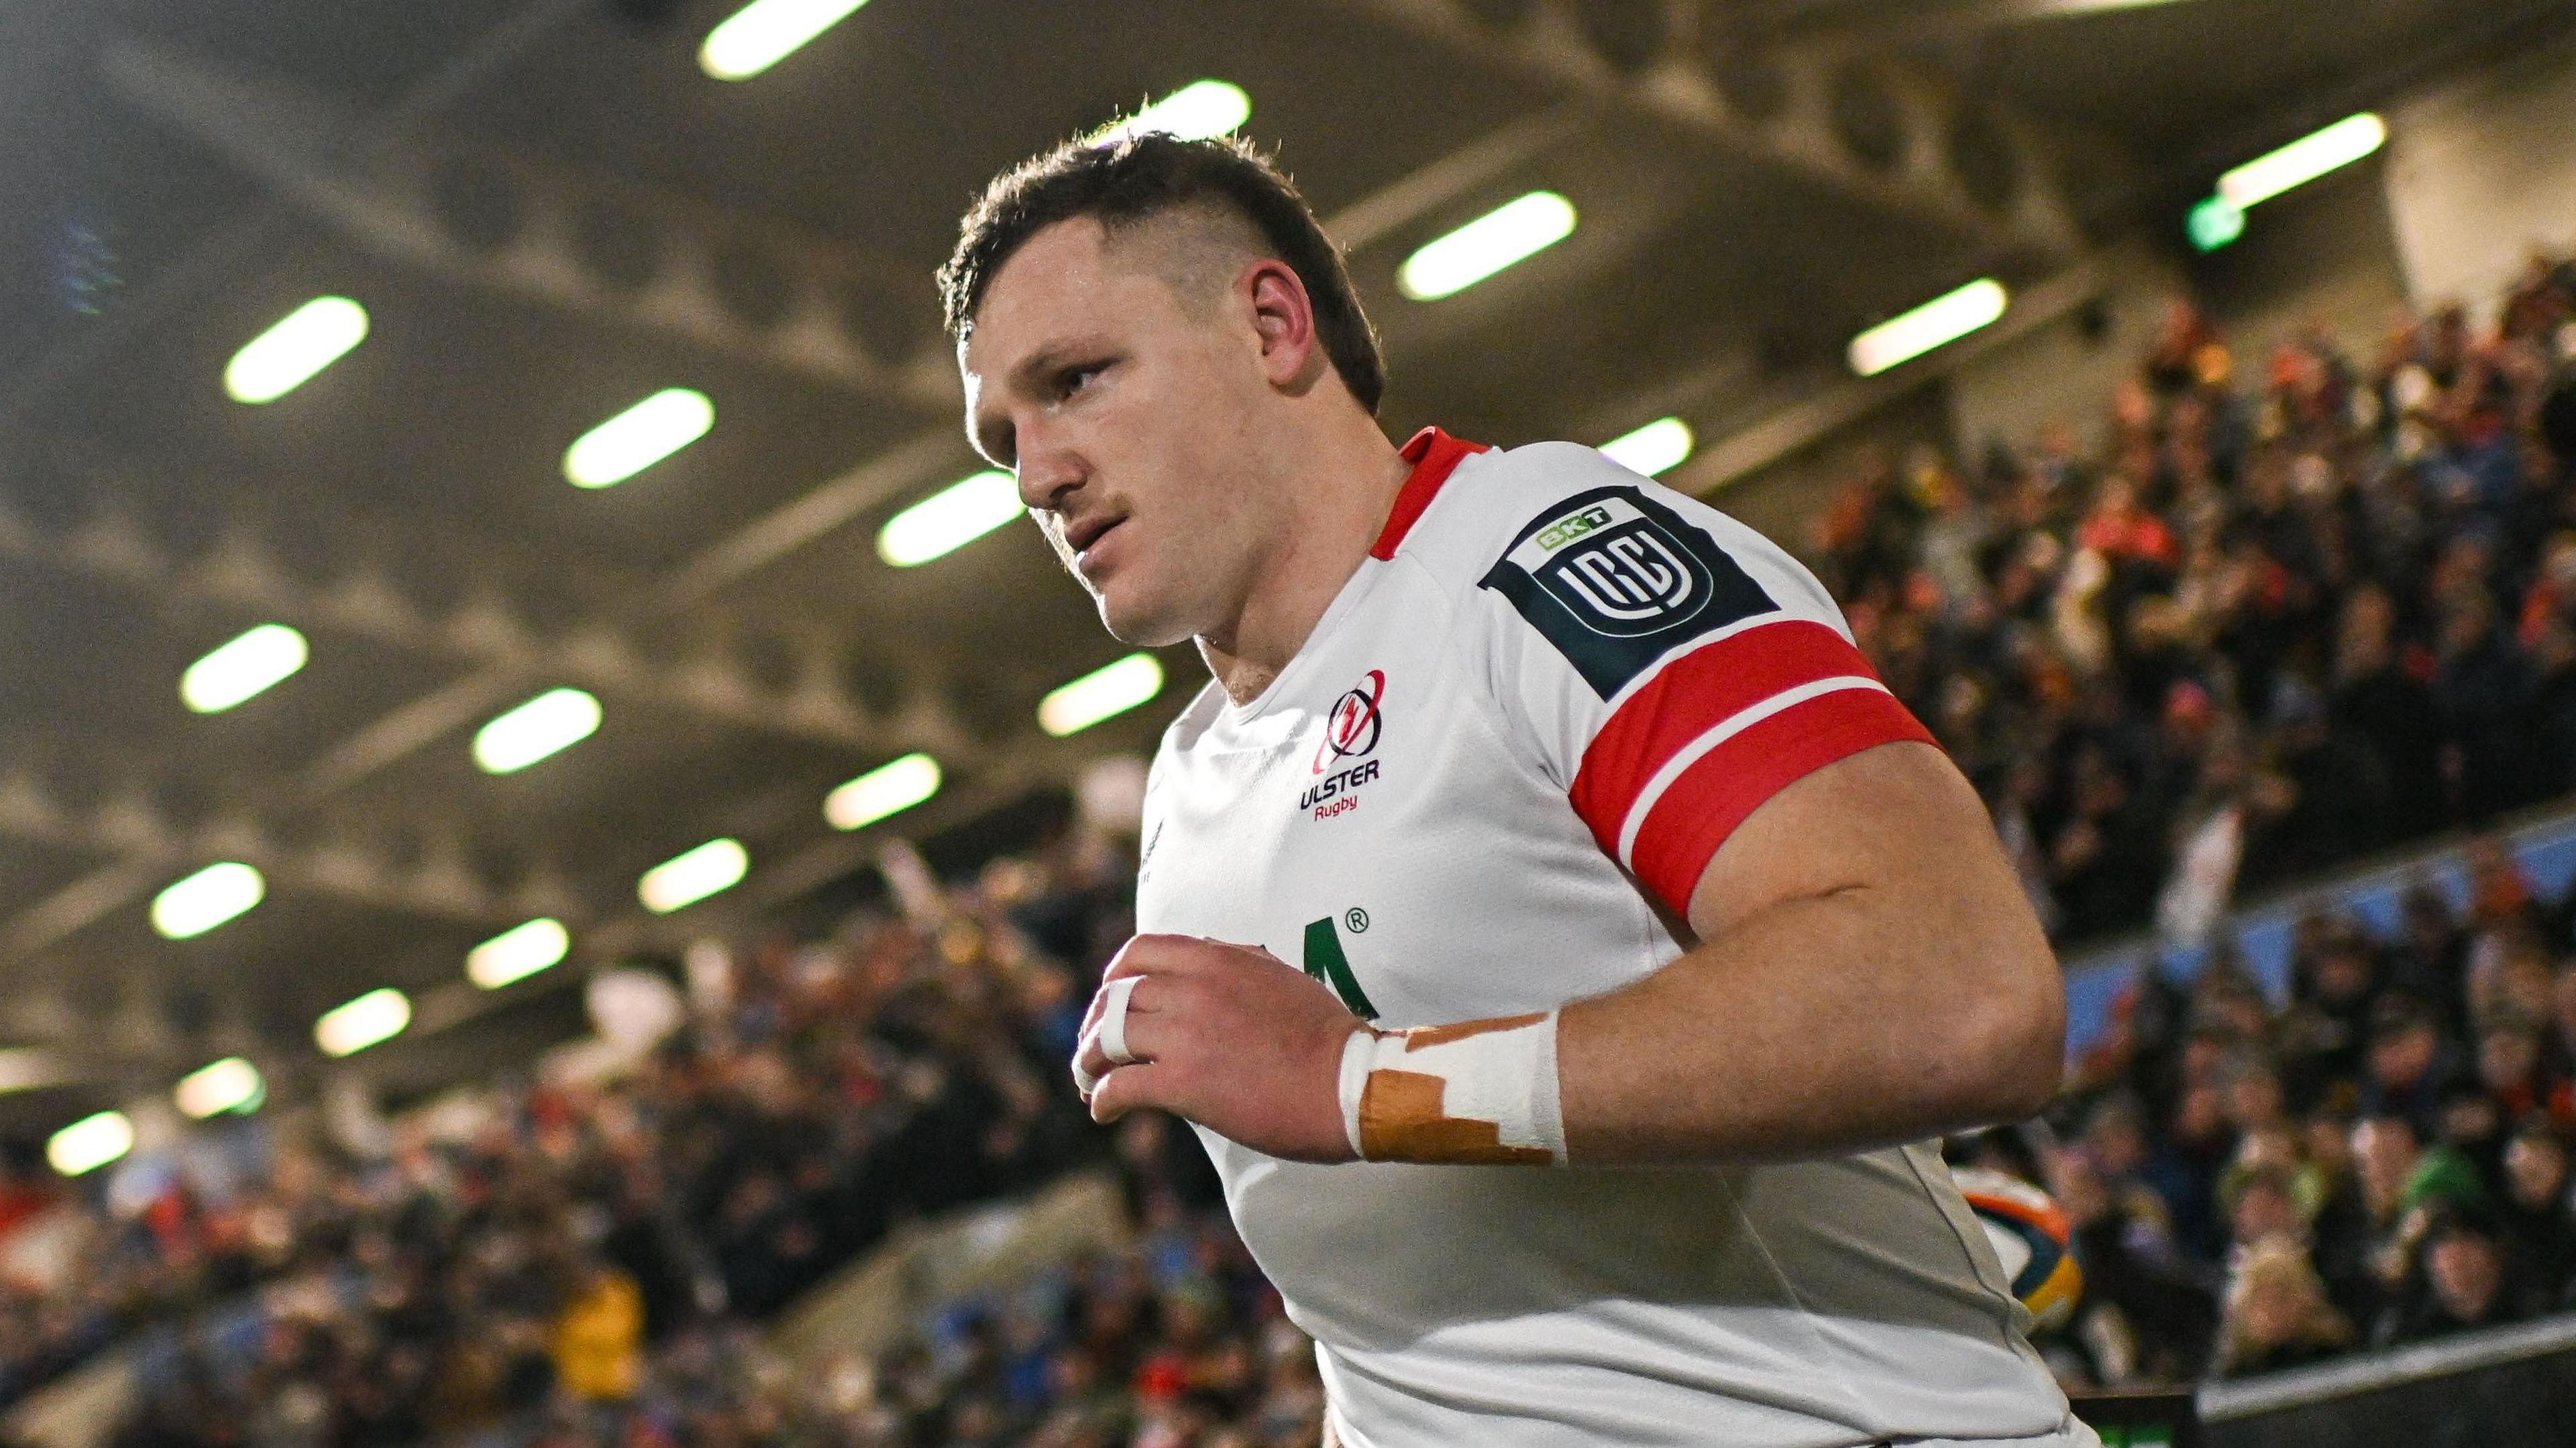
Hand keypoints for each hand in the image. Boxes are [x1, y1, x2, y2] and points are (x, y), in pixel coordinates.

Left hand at [1073, 933, 1363, 1162]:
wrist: (1351, 1083)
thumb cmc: (1326, 1038)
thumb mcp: (1279, 976)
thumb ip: (1236, 964)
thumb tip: (1207, 957)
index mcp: (1217, 960)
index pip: (1139, 952)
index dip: (1113, 977)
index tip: (1108, 998)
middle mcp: (1193, 989)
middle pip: (1114, 997)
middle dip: (1093, 1024)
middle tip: (1092, 1049)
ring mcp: (1185, 1035)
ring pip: (1106, 1038)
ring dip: (1087, 1062)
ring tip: (1087, 1081)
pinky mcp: (1183, 1083)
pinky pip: (1121, 1086)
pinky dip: (1102, 1099)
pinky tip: (1103, 1112)